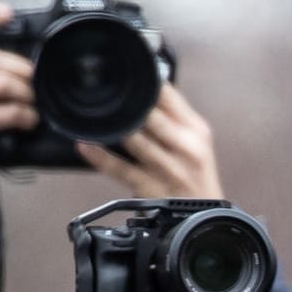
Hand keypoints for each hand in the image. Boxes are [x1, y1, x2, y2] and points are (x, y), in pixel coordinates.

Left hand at [75, 83, 222, 197]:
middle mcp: (185, 146)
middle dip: (125, 103)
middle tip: (98, 89)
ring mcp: (169, 168)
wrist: (206, 220)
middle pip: (150, 114)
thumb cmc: (194, 177)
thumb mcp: (195, 143)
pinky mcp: (152, 188)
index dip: (142, 79)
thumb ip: (172, 117)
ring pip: (135, 139)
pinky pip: (122, 169)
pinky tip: (86, 146)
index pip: (167, 93)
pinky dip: (101, 158)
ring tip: (88, 113)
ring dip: (111, 126)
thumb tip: (143, 87)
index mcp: (195, 130)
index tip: (121, 71)